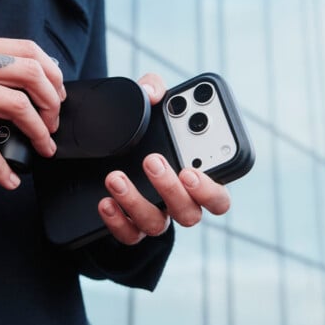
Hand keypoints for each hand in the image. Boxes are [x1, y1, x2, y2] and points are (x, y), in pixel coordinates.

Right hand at [0, 35, 64, 189]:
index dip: (52, 73)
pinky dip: (2, 167)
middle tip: (52, 125)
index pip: (26, 48)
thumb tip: (29, 89)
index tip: (57, 96)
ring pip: (15, 105)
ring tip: (42, 149)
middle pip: (29, 72)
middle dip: (51, 102)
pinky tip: (7, 179)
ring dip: (38, 132)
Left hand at [97, 73, 230, 244]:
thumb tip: (151, 91)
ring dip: (136, 201)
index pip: (219, 196)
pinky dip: (117, 221)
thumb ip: (154, 90)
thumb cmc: (146, 128)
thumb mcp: (149, 105)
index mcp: (197, 179)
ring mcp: (156, 217)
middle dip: (171, 188)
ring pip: (156, 224)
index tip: (191, 169)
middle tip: (152, 161)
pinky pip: (128, 235)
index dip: (210, 189)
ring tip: (115, 177)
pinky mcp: (130, 226)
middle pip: (190, 213)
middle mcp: (181, 202)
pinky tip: (105, 201)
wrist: (109, 152)